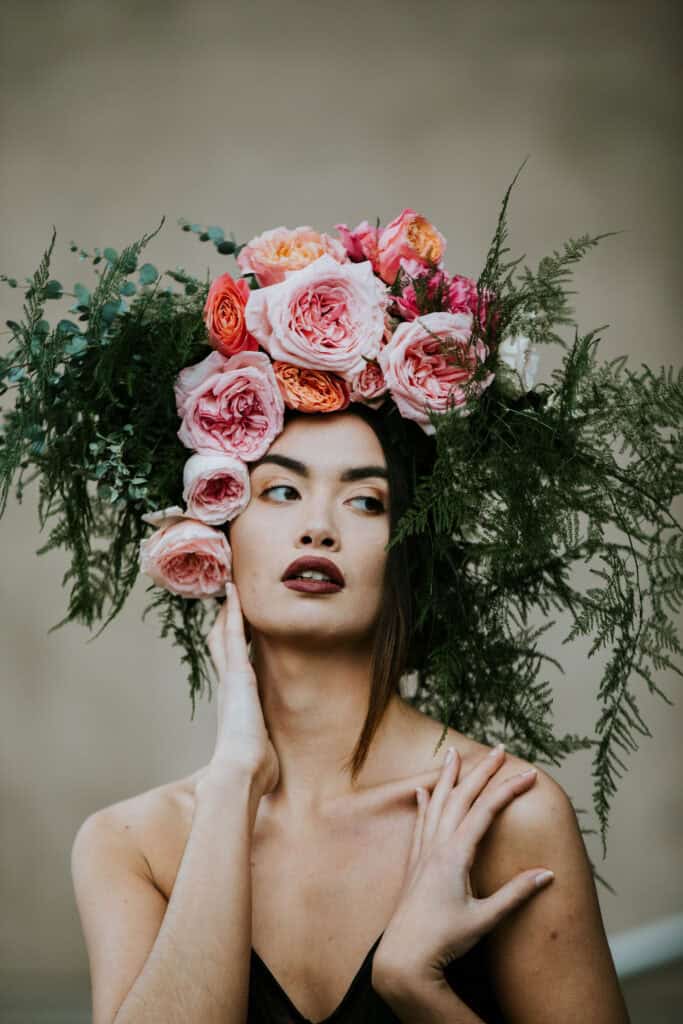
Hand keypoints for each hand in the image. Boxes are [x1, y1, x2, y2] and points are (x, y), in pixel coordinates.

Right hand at [204, 581, 278, 795]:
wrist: (240, 773)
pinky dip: (233, 610)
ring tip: (229, 584)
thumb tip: (270, 774)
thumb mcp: (262, 756)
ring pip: (224, 633)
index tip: (233, 630)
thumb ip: (264, 755)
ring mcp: (230, 678)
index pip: (230, 667)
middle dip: (223, 621)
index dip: (229, 647)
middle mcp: (228, 687)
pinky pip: (234, 633)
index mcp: (234, 704)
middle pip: (221, 644)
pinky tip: (232, 589)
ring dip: (227, 609)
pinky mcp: (236, 673)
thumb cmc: (253, 771)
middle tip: (225, 597)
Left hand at [373, 745, 554, 986]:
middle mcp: (437, 846)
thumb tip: (547, 873)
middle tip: (499, 749)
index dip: (508, 790)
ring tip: (453, 752)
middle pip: (461, 797)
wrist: (404, 958)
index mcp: (456, 854)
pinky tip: (422, 791)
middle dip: (481, 771)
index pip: (486, 811)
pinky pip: (419, 823)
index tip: (530, 773)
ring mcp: (423, 853)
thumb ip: (515, 894)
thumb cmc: (444, 940)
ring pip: (437, 803)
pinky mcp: (415, 864)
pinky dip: (423, 803)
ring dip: (447, 776)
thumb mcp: (485, 919)